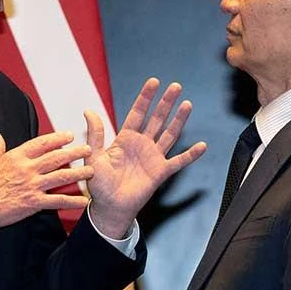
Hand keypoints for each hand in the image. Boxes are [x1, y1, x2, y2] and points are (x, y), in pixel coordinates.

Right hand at [0, 130, 91, 231]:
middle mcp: (26, 169)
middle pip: (56, 157)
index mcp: (16, 157)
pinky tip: (83, 200)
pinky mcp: (33, 203)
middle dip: (74, 152)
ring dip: (78, 173)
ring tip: (91, 170)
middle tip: (87, 149)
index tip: (68, 135)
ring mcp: (31, 186)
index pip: (41, 143)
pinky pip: (57, 201)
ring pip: (61, 176)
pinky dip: (72, 201)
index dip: (57, 138)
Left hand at [85, 78, 206, 238]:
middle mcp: (142, 144)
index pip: (138, 113)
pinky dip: (191, 155)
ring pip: (169, 134)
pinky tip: (202, 145)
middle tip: (175, 86)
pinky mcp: (161, 172)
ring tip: (187, 104)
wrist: (109, 207)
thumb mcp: (94, 156)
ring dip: (178, 120)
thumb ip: (95, 134)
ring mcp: (153, 157)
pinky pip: (179, 161)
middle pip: (156, 119)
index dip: (146, 98)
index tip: (154, 82)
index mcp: (125, 138)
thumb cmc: (99, 184)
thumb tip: (88, 111)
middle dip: (165, 103)